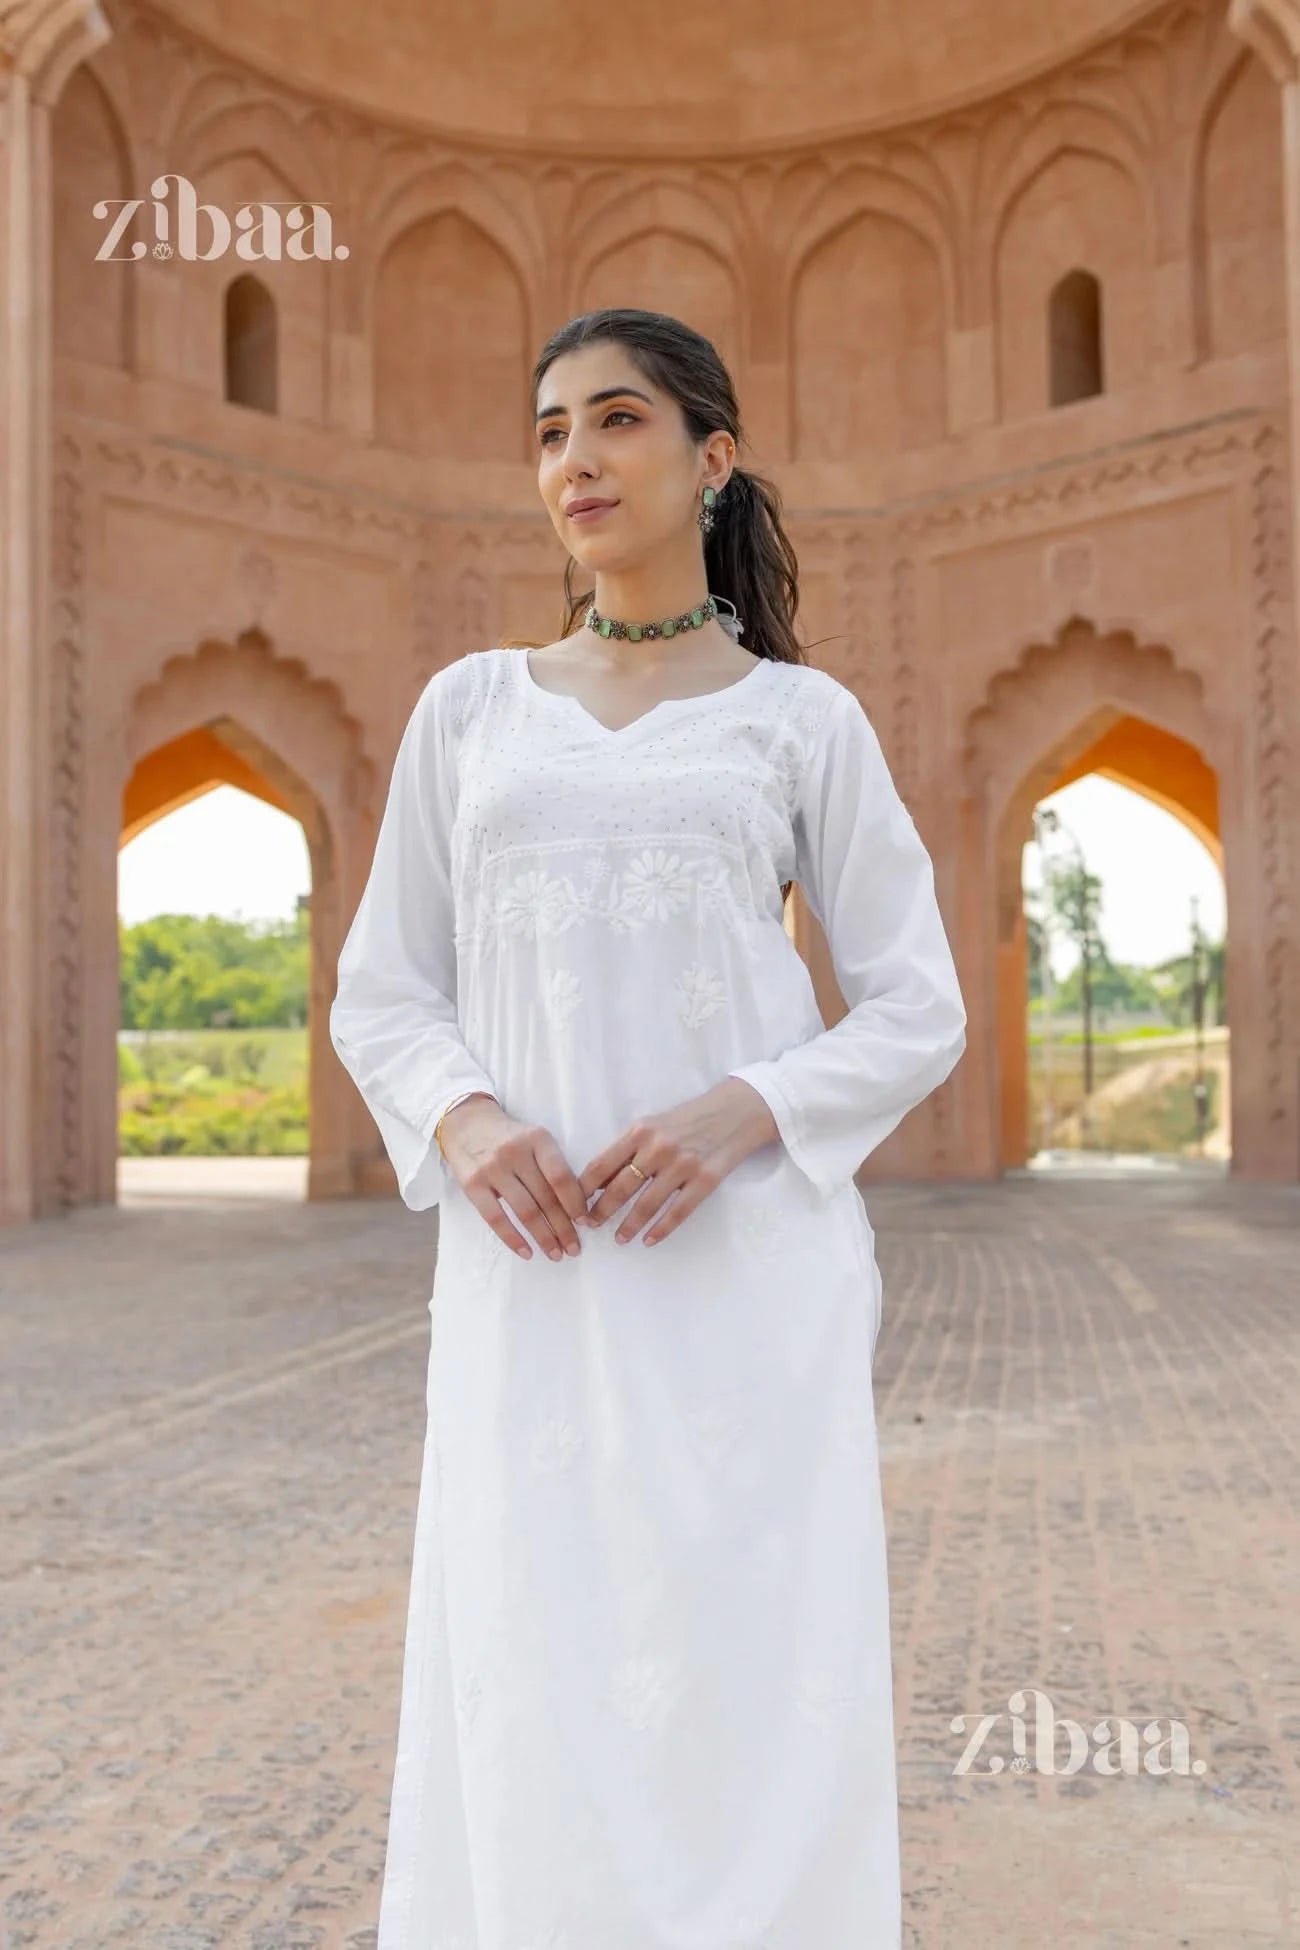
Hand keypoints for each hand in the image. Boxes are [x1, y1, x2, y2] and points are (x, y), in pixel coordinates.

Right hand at [438, 1095, 590, 1262]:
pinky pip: (496, 1218)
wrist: (467, 1124)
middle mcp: (515, 1152)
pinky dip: (513, 1239)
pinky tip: (527, 1252)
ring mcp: (492, 1169)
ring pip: (525, 1211)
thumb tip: (578, 1206)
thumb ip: (553, 1165)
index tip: (585, 1223)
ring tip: (556, 1254)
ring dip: (543, 1237)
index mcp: (538, 1139)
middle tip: (574, 1249)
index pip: (561, 1177)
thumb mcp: (535, 1140)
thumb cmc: (510, 1138)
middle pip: (545, 1198)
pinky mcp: (472, 1184)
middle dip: (563, 1228)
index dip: (575, 1203)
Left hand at [578, 1078, 780, 1246]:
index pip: (602, 1165)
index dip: (584, 1189)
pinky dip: (661, 1229)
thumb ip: (627, 1149)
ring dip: (629, 1225)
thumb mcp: (652, 1125)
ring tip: (619, 1239)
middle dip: (602, 1211)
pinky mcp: (705, 1180)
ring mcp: (683, 1165)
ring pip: (647, 1204)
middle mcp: (658, 1148)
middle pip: (621, 1187)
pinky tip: (649, 1239)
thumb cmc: (687, 1120)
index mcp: (640, 1132)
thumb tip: (597, 1182)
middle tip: (589, 1227)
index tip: (573, 1206)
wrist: (734, 1113)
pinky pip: (678, 1212)